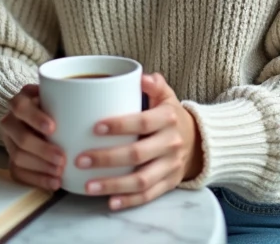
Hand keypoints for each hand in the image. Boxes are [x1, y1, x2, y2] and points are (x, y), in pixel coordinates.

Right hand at [0, 84, 64, 191]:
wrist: (47, 122)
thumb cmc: (61, 107)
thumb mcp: (64, 98)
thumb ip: (73, 99)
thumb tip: (97, 101)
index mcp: (22, 101)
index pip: (21, 107)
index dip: (35, 118)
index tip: (53, 128)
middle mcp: (11, 120)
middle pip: (20, 137)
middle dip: (42, 150)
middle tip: (62, 158)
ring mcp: (10, 141)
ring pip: (17, 157)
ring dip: (40, 167)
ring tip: (59, 172)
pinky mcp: (12, 160)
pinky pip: (19, 173)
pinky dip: (37, 179)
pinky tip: (54, 182)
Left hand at [75, 73, 202, 209]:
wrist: (199, 142)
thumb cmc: (171, 116)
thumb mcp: (167, 97)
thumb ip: (155, 85)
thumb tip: (142, 76)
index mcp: (168, 118)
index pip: (142, 122)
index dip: (119, 126)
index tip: (95, 128)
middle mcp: (171, 143)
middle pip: (138, 154)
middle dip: (107, 158)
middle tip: (80, 159)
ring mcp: (171, 166)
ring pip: (141, 180)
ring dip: (113, 185)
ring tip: (88, 186)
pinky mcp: (169, 184)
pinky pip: (148, 196)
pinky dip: (129, 201)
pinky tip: (110, 203)